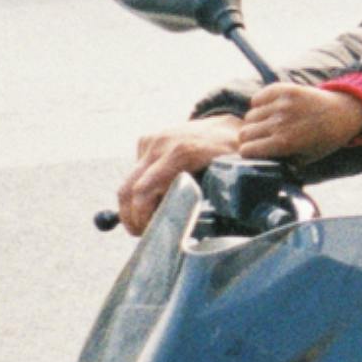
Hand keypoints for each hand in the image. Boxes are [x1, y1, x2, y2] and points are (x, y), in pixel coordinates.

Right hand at [116, 115, 240, 236]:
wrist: (228, 128)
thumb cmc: (232, 158)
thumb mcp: (230, 178)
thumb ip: (215, 198)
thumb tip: (203, 230)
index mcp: (182, 153)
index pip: (144, 190)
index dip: (141, 216)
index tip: (150, 232)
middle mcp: (161, 145)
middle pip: (129, 189)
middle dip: (131, 217)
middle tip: (142, 234)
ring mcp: (152, 141)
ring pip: (128, 183)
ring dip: (133, 206)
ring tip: (148, 221)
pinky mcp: (147, 141)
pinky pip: (135, 172)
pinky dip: (139, 190)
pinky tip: (157, 198)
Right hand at [236, 83, 361, 163]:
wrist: (343, 113)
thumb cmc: (323, 141)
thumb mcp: (303, 159)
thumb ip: (279, 161)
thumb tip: (256, 161)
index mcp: (284, 143)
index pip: (246, 149)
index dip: (248, 153)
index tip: (254, 153)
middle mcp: (280, 122)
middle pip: (245, 133)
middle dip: (250, 139)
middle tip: (260, 139)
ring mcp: (282, 104)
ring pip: (250, 116)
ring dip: (256, 122)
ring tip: (269, 124)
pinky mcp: (284, 89)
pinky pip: (257, 98)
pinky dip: (259, 105)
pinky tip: (270, 110)